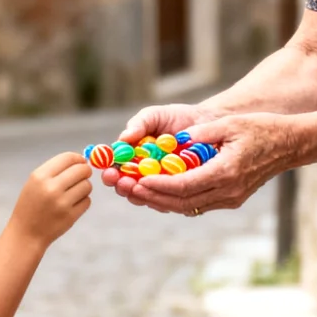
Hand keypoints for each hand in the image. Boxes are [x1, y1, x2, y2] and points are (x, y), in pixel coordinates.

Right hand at [9, 152, 91, 245]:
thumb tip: (81, 160)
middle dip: (85, 171)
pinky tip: (71, 205)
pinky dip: (83, 201)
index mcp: (40, 176)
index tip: (81, 161)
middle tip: (83, 175)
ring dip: (84, 187)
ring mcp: (62, 203)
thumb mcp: (34, 182)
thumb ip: (55, 170)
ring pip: (87, 185)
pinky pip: (87, 201)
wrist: (26, 233)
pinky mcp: (70, 216)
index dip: (78, 158)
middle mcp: (51, 188)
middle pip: (81, 170)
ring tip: (73, 193)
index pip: (68, 158)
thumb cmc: (31, 205)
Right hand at [95, 102, 213, 189]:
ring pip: (146, 196)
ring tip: (137, 188)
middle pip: (128, 187)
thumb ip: (138, 124)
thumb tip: (123, 138)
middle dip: (123, 187)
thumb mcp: (154, 116)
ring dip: (140, 195)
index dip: (110, 172)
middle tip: (123, 183)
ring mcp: (161, 184)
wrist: (206, 122)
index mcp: (132, 157)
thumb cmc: (176, 117)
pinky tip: (162, 196)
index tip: (109, 172)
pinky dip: (163, 199)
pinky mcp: (179, 190)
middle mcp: (143, 174)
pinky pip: (169, 201)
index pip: (116, 169)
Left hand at [108, 112, 299, 215]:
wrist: (289, 144)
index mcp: (226, 172)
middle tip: (129, 189)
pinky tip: (161, 192)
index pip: (185, 186)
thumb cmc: (260, 128)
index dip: (159, 186)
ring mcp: (231, 198)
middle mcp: (228, 191)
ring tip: (138, 193)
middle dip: (154, 198)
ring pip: (190, 207)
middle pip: (183, 202)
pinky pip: (200, 204)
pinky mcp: (232, 199)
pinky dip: (178, 200)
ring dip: (163, 202)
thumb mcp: (230, 124)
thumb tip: (177, 140)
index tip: (138, 180)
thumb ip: (202, 132)